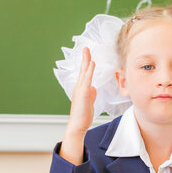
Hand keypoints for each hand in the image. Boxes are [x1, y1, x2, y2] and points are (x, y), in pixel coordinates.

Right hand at [59, 47, 95, 164]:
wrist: (78, 125)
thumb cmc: (83, 115)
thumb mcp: (89, 101)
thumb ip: (91, 93)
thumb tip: (93, 88)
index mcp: (81, 89)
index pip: (84, 73)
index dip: (86, 63)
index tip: (88, 55)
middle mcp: (79, 87)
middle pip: (82, 70)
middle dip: (85, 58)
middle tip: (86, 47)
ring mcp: (80, 90)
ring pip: (84, 73)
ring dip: (86, 61)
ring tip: (88, 52)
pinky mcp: (83, 93)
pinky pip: (87, 80)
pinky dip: (89, 71)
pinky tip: (92, 64)